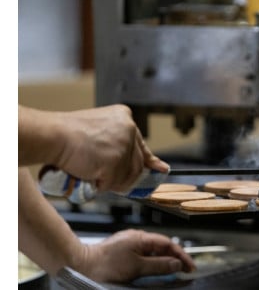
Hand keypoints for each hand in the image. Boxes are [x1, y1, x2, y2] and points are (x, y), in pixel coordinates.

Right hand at [54, 104, 168, 191]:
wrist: (52, 135)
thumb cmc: (67, 135)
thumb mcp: (100, 133)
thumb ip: (118, 145)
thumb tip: (139, 162)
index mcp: (125, 118)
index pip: (142, 145)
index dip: (150, 160)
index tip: (160, 169)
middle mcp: (129, 129)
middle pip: (137, 164)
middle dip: (126, 176)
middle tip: (112, 180)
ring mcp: (124, 145)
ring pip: (128, 176)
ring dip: (112, 181)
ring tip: (93, 173)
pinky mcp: (116, 161)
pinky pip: (114, 183)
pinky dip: (101, 185)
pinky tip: (89, 174)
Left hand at [78, 229, 195, 282]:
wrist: (80, 265)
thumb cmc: (105, 266)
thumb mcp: (136, 268)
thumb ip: (158, 265)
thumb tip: (176, 264)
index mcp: (141, 238)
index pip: (168, 244)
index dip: (181, 255)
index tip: (190, 267)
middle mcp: (136, 237)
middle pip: (162, 246)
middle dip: (175, 258)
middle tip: (185, 270)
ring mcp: (129, 243)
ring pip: (153, 250)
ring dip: (164, 260)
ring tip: (173, 272)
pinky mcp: (122, 250)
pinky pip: (143, 254)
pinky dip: (152, 261)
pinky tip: (154, 269)